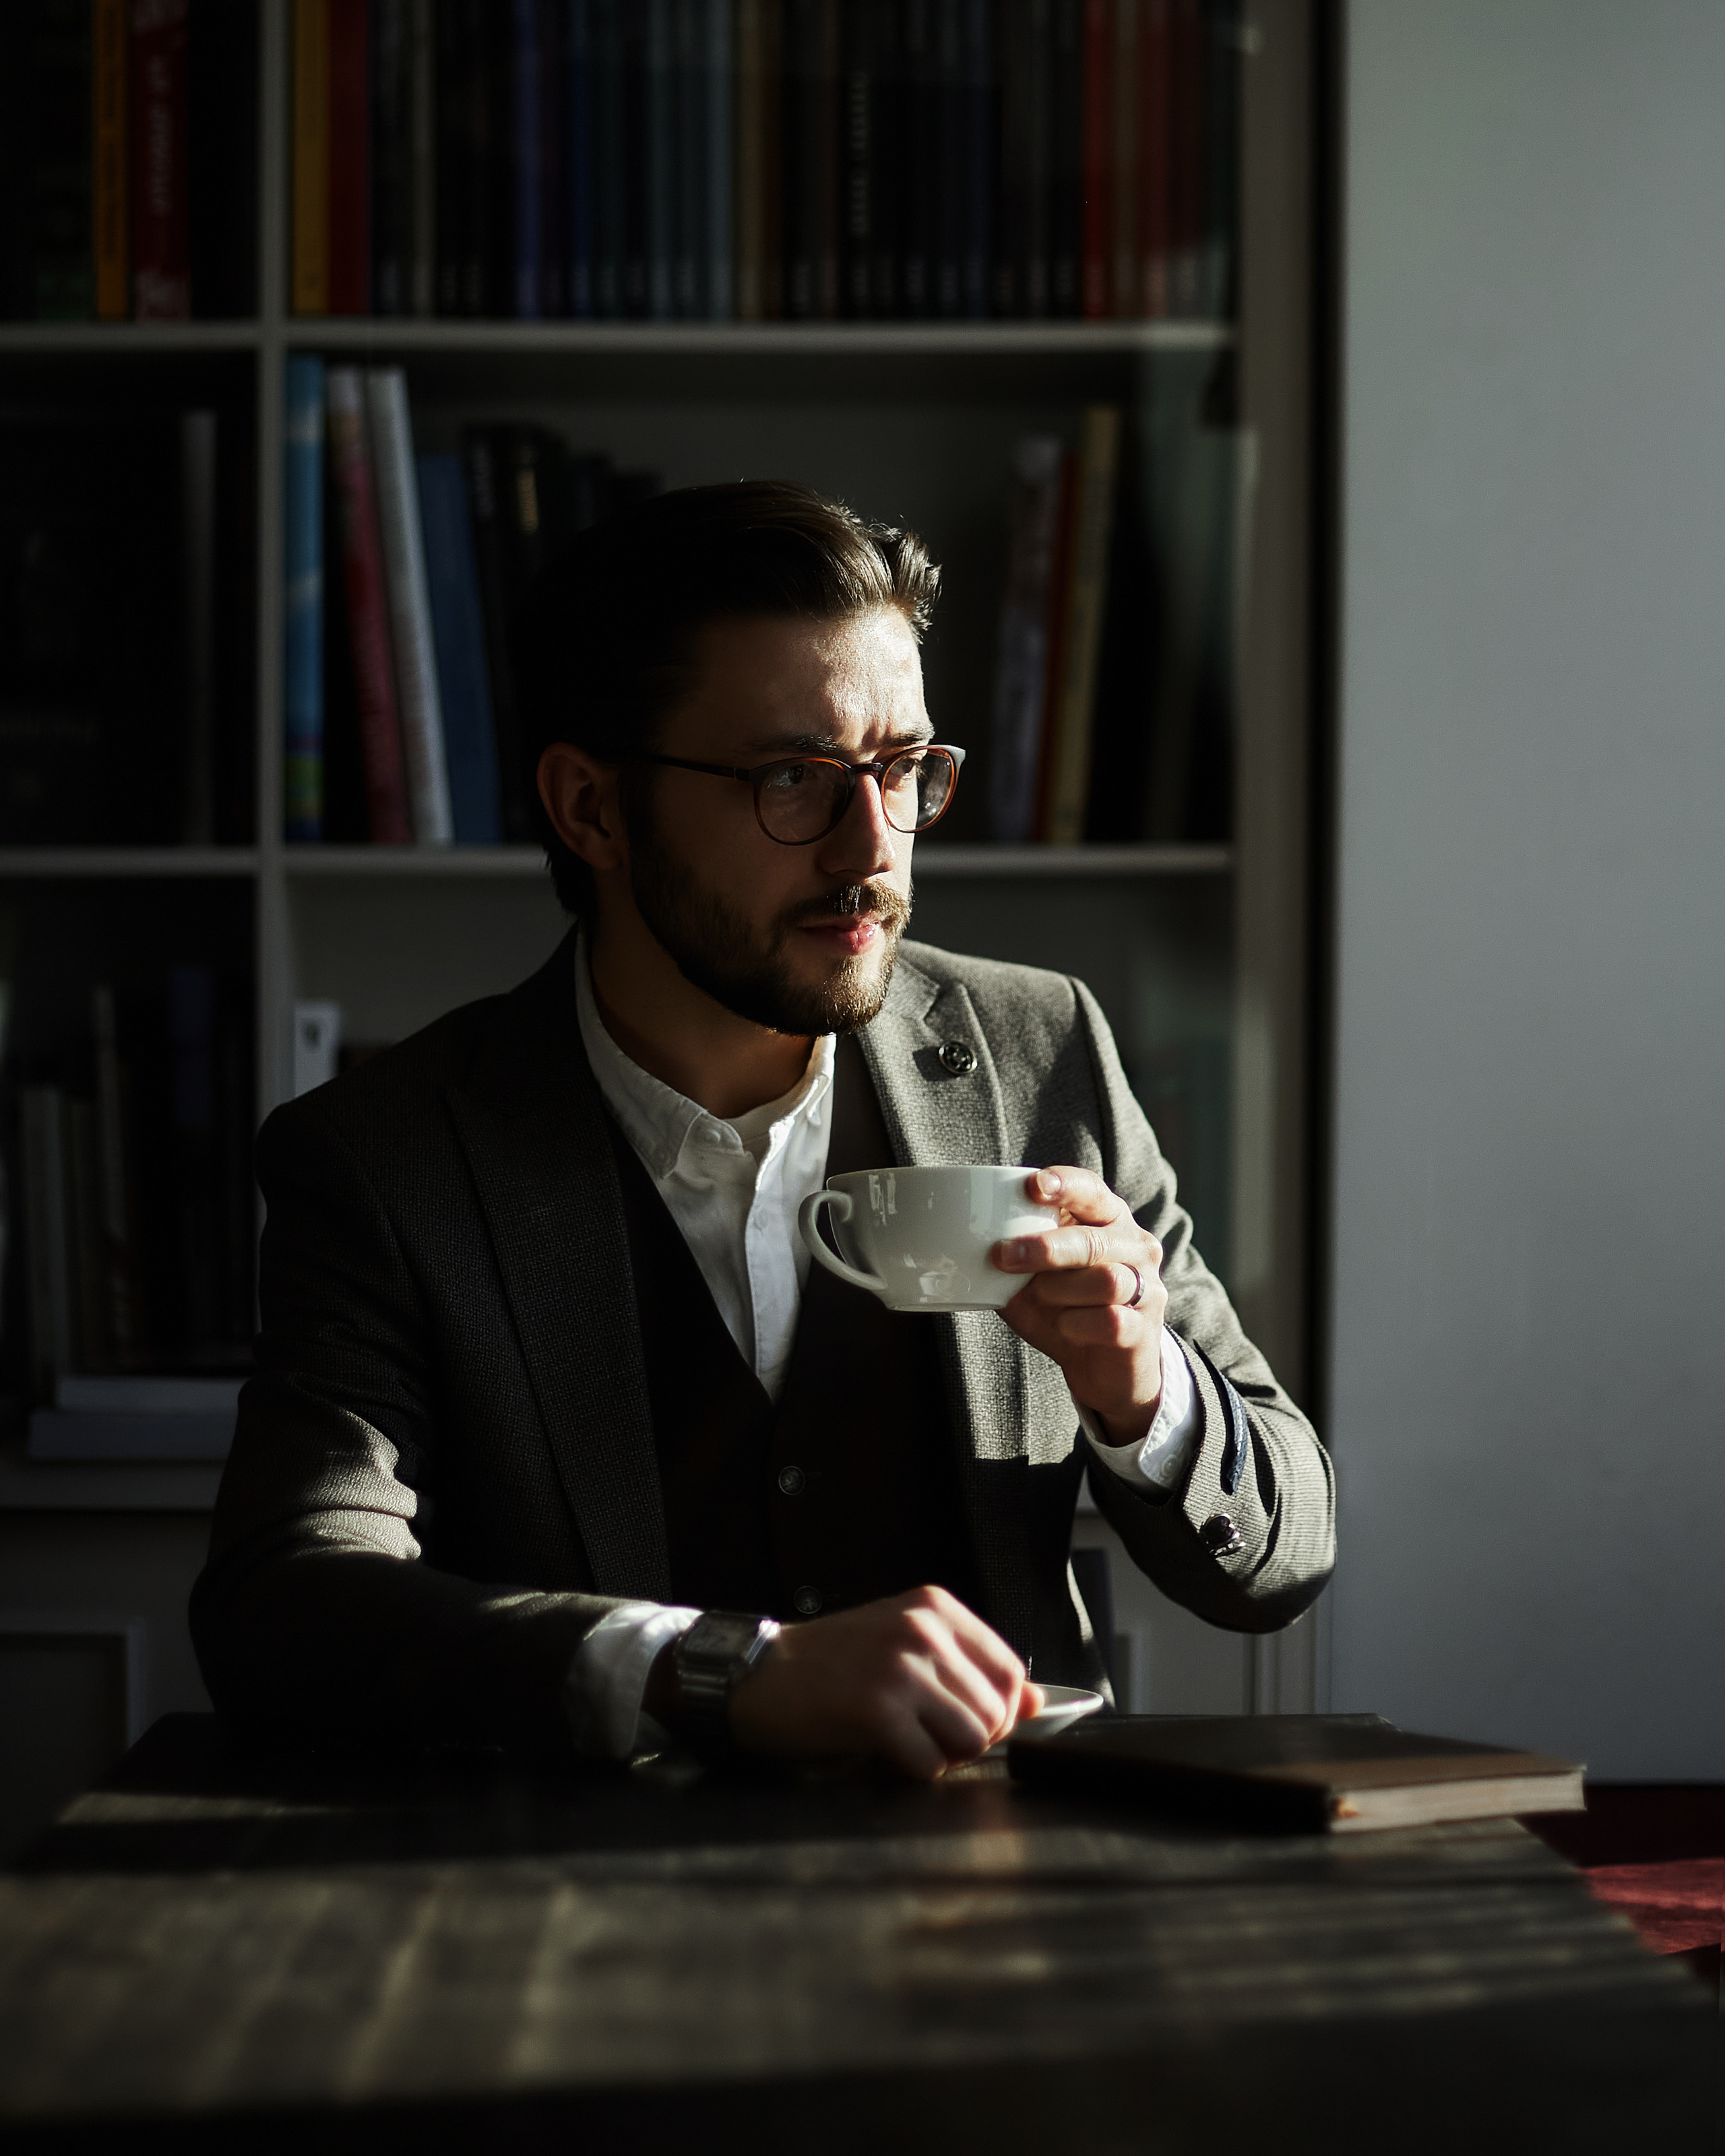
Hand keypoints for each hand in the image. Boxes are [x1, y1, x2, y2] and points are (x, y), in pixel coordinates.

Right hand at [725, 1586, 1044, 1778]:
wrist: (758, 1675)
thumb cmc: (832, 1664)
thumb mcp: (904, 1646)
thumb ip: (968, 1668)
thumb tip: (1035, 1702)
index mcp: (934, 1607)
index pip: (1010, 1670)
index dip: (997, 1709)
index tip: (964, 1718)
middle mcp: (923, 1630)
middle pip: (996, 1712)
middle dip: (968, 1738)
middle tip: (922, 1733)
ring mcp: (901, 1669)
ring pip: (972, 1740)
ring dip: (942, 1754)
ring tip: (902, 1738)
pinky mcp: (877, 1711)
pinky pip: (930, 1765)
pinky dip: (911, 1771)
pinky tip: (880, 1749)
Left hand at [992, 1166, 1168, 1446]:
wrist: (1105, 1371)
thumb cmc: (1068, 1311)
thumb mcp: (1035, 1281)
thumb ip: (1014, 1261)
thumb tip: (966, 1247)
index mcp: (1108, 1222)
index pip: (1093, 1191)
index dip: (1065, 1185)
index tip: (1034, 1187)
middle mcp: (1135, 1248)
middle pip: (1094, 1239)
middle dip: (1045, 1248)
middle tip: (1003, 1256)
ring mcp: (1145, 1289)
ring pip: (1107, 1279)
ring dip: (1059, 1290)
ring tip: (1039, 1297)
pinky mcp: (1143, 1330)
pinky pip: (1111, 1321)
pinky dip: (1076, 1324)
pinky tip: (1063, 1327)